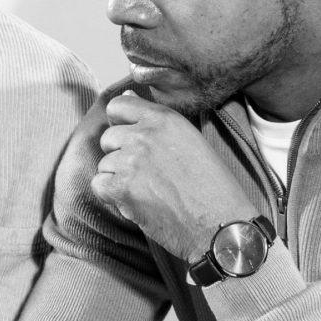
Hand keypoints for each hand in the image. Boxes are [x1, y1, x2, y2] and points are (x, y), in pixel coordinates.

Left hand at [93, 89, 257, 261]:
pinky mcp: (123, 188)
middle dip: (120, 156)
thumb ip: (154, 121)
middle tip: (147, 175)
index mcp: (164, 118)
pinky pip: (99, 185)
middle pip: (108, 138)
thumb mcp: (189, 140)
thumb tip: (124, 96)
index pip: (119, 106)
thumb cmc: (211, 187)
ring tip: (148, 192)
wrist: (221, 223)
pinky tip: (137, 203)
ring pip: (104, 164)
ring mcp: (132, 160)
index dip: (120, 124)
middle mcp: (145, 134)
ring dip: (119, 179)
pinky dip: (112, 197)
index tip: (131, 141)